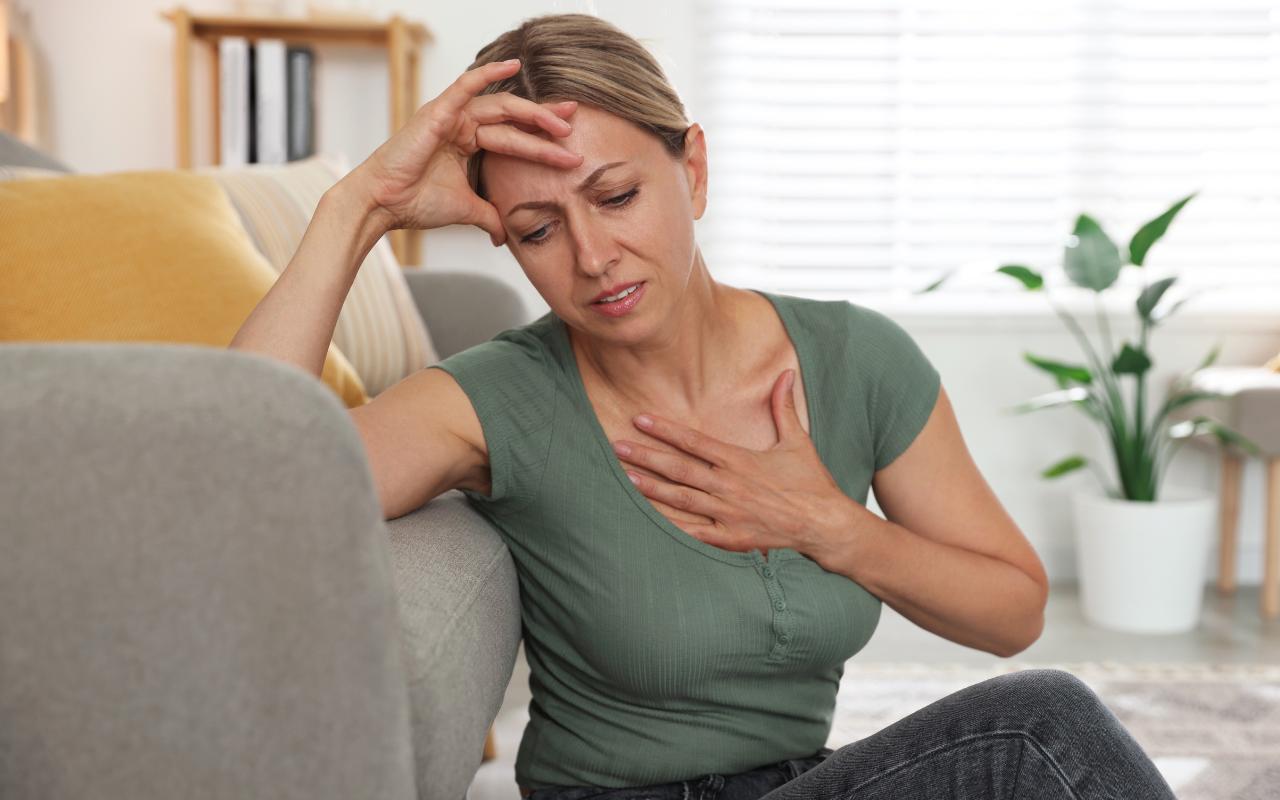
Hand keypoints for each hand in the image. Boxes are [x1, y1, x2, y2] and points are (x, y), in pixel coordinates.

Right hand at [348, 59, 583, 244]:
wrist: (384, 204)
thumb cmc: (416, 202)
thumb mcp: (466, 209)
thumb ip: (490, 217)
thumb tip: (506, 237)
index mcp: (469, 142)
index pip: (514, 134)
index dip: (542, 136)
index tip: (571, 143)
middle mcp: (463, 124)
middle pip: (514, 118)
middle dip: (547, 122)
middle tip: (576, 125)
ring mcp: (451, 115)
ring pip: (501, 108)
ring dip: (533, 113)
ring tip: (562, 122)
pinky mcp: (439, 111)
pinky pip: (467, 85)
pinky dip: (490, 73)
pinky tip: (514, 65)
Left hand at [612, 369, 854, 562]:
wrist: (824, 524)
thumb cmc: (810, 481)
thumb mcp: (797, 440)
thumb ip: (782, 407)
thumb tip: (785, 373)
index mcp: (740, 460)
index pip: (694, 441)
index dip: (665, 430)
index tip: (640, 419)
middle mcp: (729, 485)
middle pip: (679, 469)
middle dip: (646, 456)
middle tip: (618, 446)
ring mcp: (728, 514)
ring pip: (681, 499)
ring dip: (651, 488)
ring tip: (625, 478)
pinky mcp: (731, 538)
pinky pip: (694, 532)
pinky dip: (671, 525)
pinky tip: (649, 518)